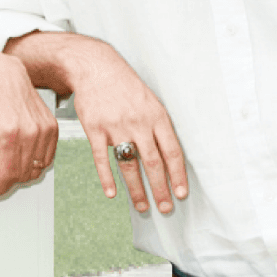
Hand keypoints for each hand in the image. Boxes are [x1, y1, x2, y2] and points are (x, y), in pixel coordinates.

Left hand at [0, 52, 59, 200]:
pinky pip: (49, 156)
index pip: (8, 176)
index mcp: (9, 136)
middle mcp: (30, 133)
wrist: (1, 75)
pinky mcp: (52, 126)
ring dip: (23, 172)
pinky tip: (24, 156)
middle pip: (23, 174)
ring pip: (37, 168)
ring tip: (9, 164)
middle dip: (9, 180)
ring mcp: (44, 129)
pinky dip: (37, 161)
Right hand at [32, 33, 186, 213]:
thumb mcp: (150, 100)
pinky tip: (113, 193)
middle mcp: (139, 122)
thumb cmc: (125, 85)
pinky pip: (102, 159)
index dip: (178, 175)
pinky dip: (107, 178)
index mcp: (157, 116)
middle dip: (160, 188)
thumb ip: (159, 127)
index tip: (181, 193)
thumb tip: (169, 156)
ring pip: (129, 165)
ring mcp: (116, 126)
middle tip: (165, 208)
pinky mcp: (95, 129)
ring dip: (137, 189)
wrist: (96, 67)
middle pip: (153, 162)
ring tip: (143, 206)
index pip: (172, 151)